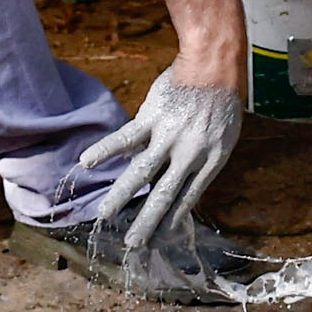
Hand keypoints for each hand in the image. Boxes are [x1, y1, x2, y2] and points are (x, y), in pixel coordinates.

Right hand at [82, 75, 242, 264]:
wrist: (214, 67)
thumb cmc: (222, 102)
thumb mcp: (224, 138)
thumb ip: (204, 162)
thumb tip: (183, 184)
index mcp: (211, 162)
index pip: (188, 199)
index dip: (172, 220)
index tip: (159, 238)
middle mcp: (189, 155)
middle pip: (164, 195)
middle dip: (147, 222)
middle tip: (132, 244)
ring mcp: (168, 137)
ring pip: (141, 172)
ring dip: (121, 196)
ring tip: (105, 215)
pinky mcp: (151, 118)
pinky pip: (124, 137)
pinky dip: (105, 150)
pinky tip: (86, 162)